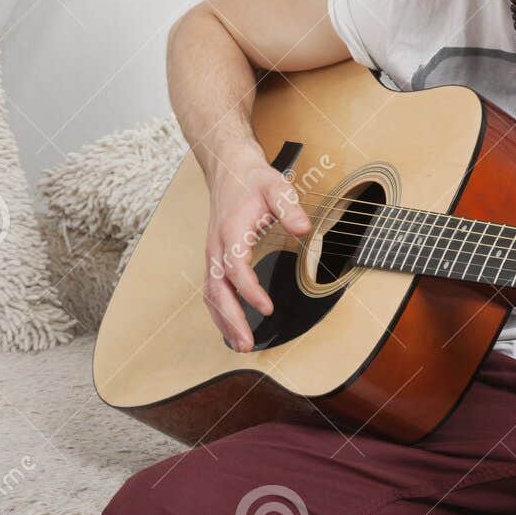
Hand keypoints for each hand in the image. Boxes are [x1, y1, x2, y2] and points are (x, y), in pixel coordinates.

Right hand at [202, 148, 310, 351]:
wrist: (229, 169)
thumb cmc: (253, 180)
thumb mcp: (276, 186)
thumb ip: (289, 207)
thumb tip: (304, 229)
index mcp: (230, 232)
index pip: (236, 269)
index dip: (250, 291)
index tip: (268, 309)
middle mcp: (216, 248)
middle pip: (217, 291)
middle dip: (231, 320)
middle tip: (247, 344)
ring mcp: (212, 255)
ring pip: (211, 295)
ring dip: (223, 322)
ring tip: (241, 345)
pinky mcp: (215, 258)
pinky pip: (213, 290)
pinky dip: (220, 312)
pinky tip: (232, 328)